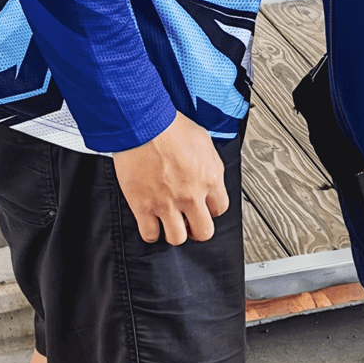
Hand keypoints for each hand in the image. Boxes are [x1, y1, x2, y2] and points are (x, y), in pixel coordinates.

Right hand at [112, 112, 228, 243]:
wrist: (143, 124)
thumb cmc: (171, 127)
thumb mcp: (204, 142)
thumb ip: (210, 164)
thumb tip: (211, 174)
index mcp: (210, 179)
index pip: (220, 209)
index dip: (211, 210)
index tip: (203, 207)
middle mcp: (191, 195)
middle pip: (203, 231)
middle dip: (197, 229)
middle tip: (190, 223)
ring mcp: (167, 203)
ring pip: (177, 238)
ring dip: (174, 233)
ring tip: (169, 223)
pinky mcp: (143, 206)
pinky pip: (150, 234)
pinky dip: (151, 232)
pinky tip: (150, 223)